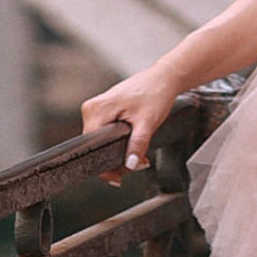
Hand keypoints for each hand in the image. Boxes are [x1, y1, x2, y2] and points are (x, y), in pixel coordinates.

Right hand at [82, 57, 183, 174]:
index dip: (105, 166)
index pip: (92, 148)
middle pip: (96, 147)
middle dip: (117, 160)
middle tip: (138, 163)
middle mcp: (92, 108)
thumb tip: (129, 164)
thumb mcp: (148, 122)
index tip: (118, 178)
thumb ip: (137, 145)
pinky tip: (133, 144)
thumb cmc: (155, 93)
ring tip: (139, 154)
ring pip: (102, 142)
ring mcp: (97, 108)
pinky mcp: (104, 110)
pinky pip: (106, 133)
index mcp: (97, 110)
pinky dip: (119, 142)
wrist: (164, 78)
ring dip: (120, 152)